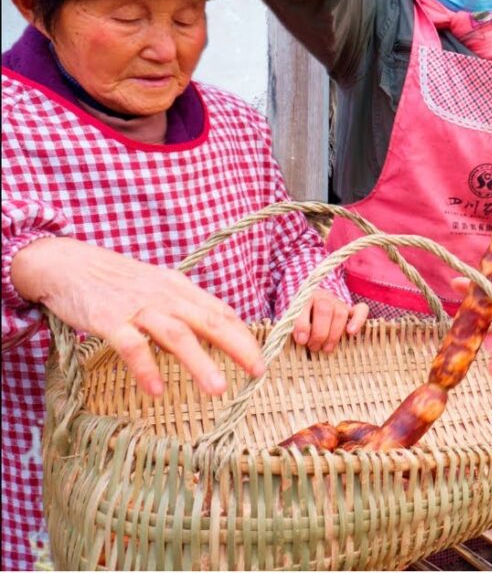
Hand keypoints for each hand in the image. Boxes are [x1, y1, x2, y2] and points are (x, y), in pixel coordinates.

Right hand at [10, 237, 263, 396]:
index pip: (221, 312)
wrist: (67, 263)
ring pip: (177, 335)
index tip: (261, 358)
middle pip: (209, 321)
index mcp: (180, 289)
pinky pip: (131, 345)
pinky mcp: (109, 320)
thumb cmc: (116, 280)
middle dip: (238, 347)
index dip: (244, 335)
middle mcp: (165, 296)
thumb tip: (215, 331)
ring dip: (200, 362)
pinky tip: (156, 391)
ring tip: (219, 389)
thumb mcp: (157, 287)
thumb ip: (184, 308)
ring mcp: (138, 307)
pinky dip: (145, 368)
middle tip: (258, 371)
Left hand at [292, 290, 367, 352]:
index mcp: (304, 297)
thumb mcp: (291, 322)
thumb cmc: (300, 320)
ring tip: (326, 348)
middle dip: (319, 333)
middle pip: (325, 310)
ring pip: (340, 313)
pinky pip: (361, 310)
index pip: (304, 307)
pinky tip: (351, 332)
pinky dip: (358, 320)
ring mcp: (338, 302)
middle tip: (314, 347)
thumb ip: (293, 327)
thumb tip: (302, 340)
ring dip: (334, 334)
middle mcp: (323, 297)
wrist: (313, 309)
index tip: (301, 341)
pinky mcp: (351, 310)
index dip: (303, 325)